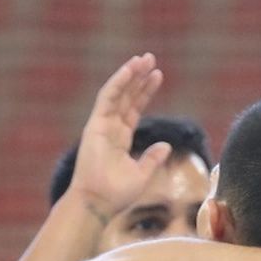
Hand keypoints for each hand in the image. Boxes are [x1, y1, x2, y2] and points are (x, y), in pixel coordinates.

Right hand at [59, 53, 171, 221]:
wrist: (98, 203)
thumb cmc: (117, 194)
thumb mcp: (142, 174)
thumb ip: (152, 158)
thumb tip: (165, 146)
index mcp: (120, 139)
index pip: (134, 109)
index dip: (145, 91)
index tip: (157, 75)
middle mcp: (110, 129)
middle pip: (127, 97)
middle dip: (139, 77)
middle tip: (151, 58)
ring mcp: (102, 125)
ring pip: (117, 93)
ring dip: (130, 75)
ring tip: (143, 59)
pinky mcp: (95, 125)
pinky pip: (107, 99)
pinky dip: (118, 83)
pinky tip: (129, 70)